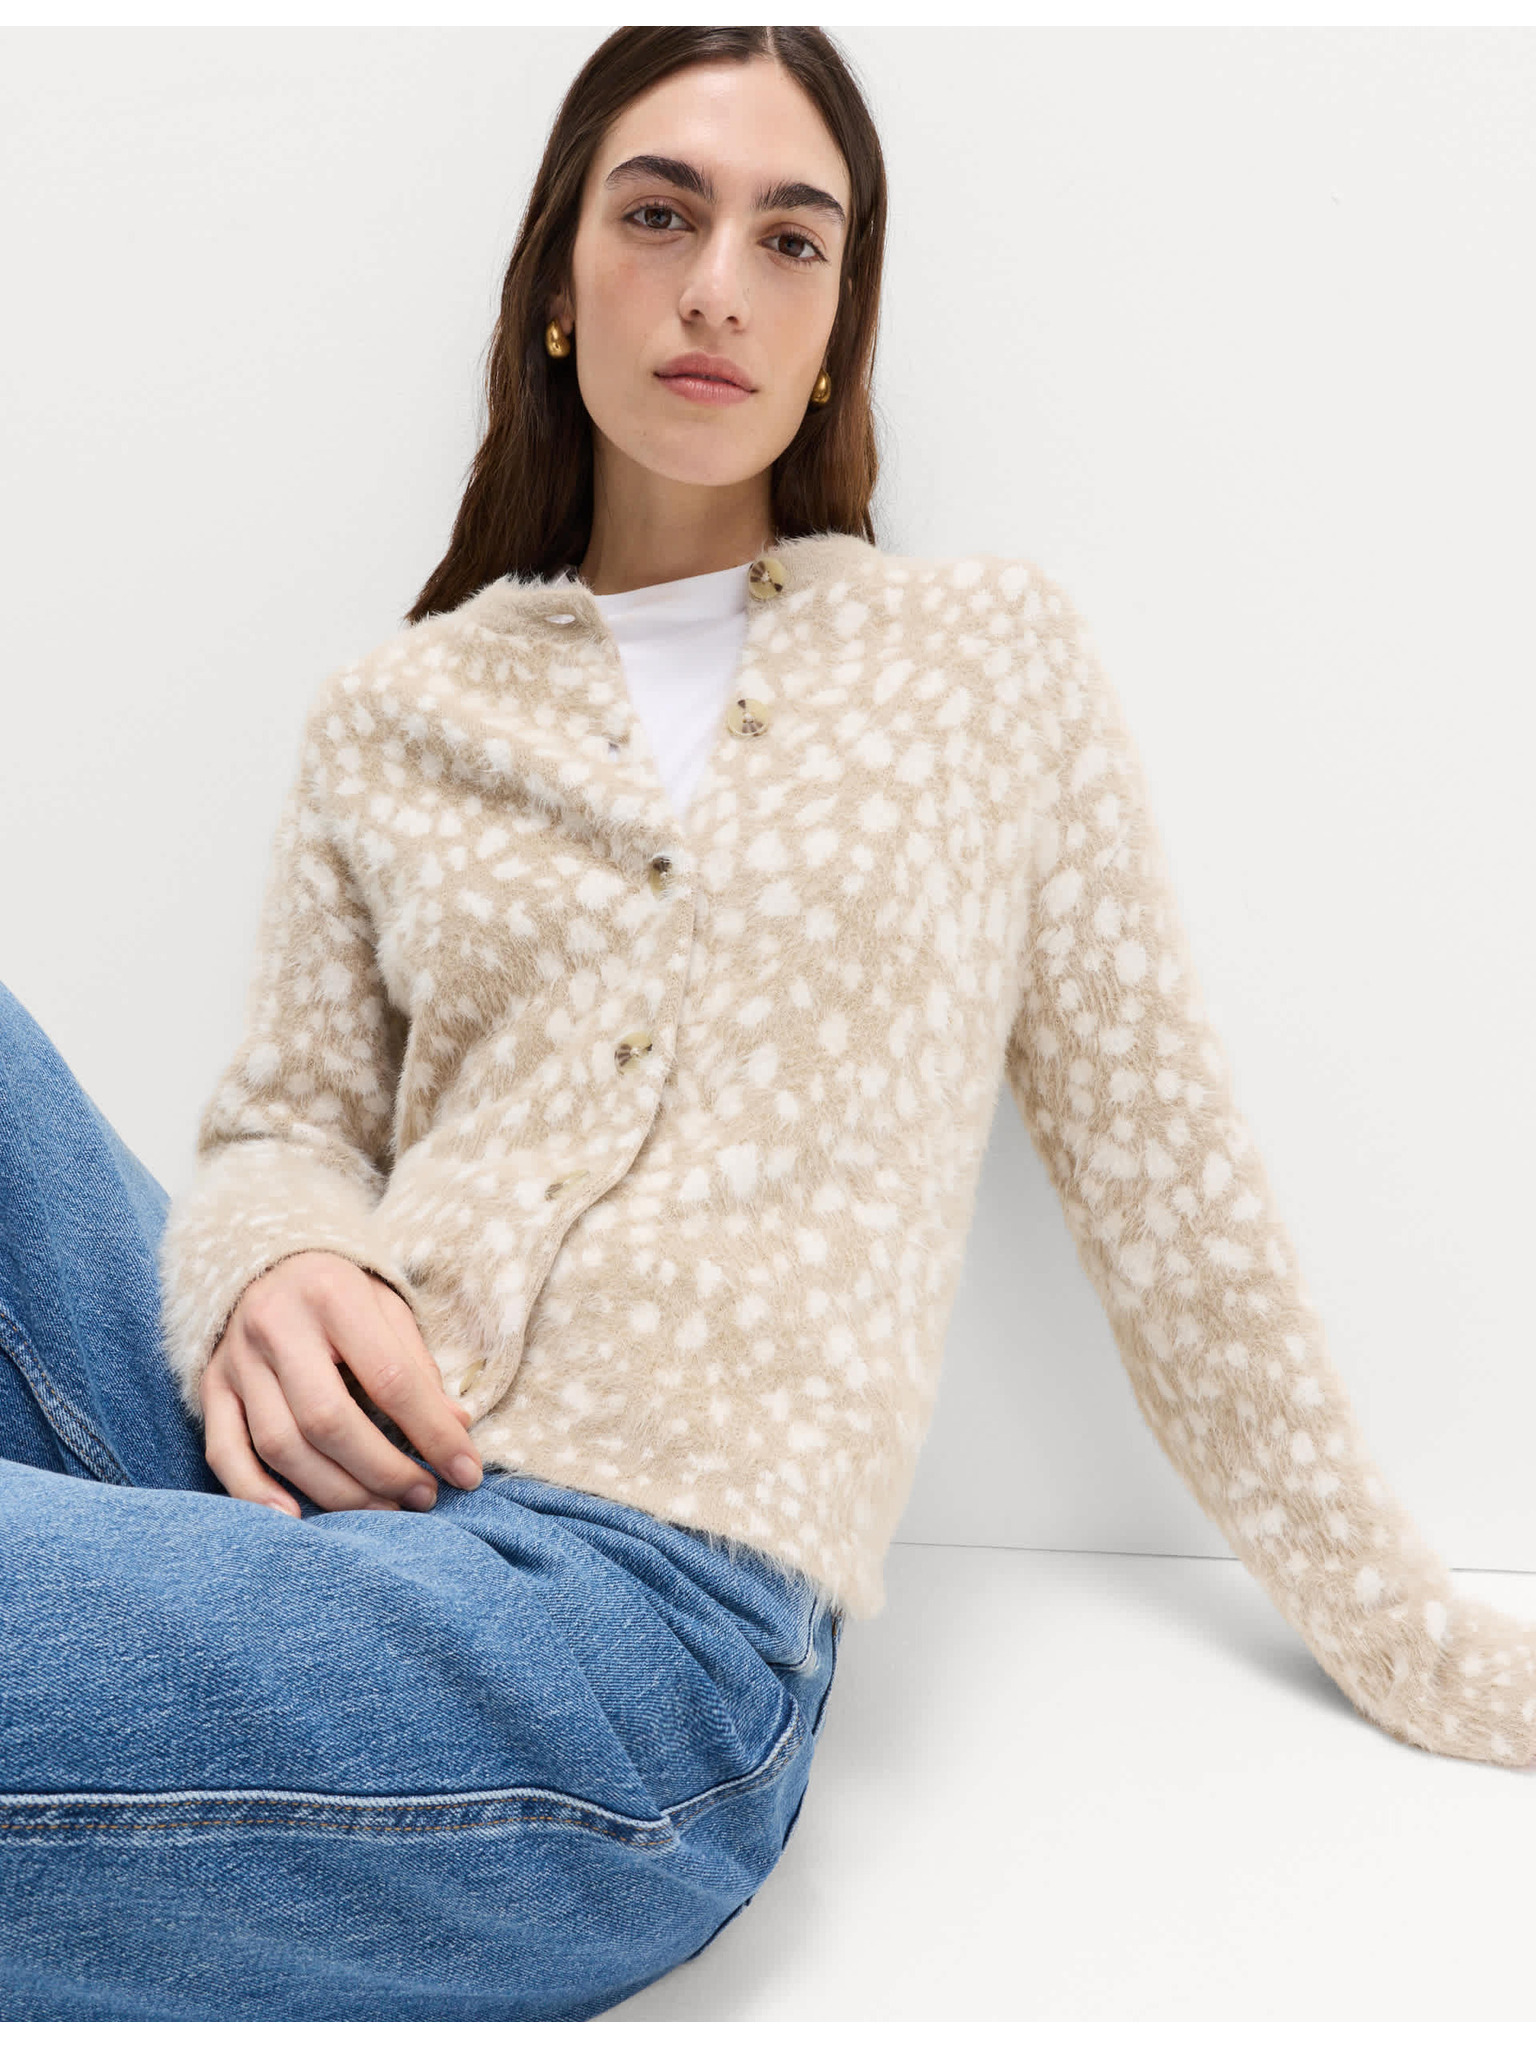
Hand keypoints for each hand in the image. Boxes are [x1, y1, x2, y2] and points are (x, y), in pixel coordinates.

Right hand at [200, 1250, 482, 1517]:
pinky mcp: (211, 1388)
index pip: (390, 1378)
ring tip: (384, 1509)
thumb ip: (418, 1365)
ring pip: (280, 1445)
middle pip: (328, 1420)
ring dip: (337, 1492)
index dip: (433, 1434)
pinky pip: (224, 1452)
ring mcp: (237, 1360)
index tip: (467, 1473)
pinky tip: (295, 1517)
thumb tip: (458, 1426)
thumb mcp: (387, 1306)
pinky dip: (255, 1493)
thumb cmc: (340, 1292)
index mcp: (333, 1294)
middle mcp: (276, 1325)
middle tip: (423, 1497)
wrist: (264, 1261)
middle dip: (383, 1471)